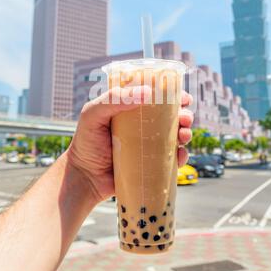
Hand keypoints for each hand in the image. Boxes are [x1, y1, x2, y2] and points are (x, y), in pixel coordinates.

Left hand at [67, 86, 192, 202]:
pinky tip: (180, 155)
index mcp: (131, 110)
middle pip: (172, 117)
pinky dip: (181, 156)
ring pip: (176, 137)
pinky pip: (172, 160)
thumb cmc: (85, 143)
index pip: (157, 98)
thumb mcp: (93, 114)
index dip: (174, 96)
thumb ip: (114, 99)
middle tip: (185, 118)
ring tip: (183, 135)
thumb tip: (147, 92)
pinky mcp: (151, 166)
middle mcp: (143, 127)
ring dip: (186, 133)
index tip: (184, 97)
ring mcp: (148, 147)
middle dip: (185, 115)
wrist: (84, 178)